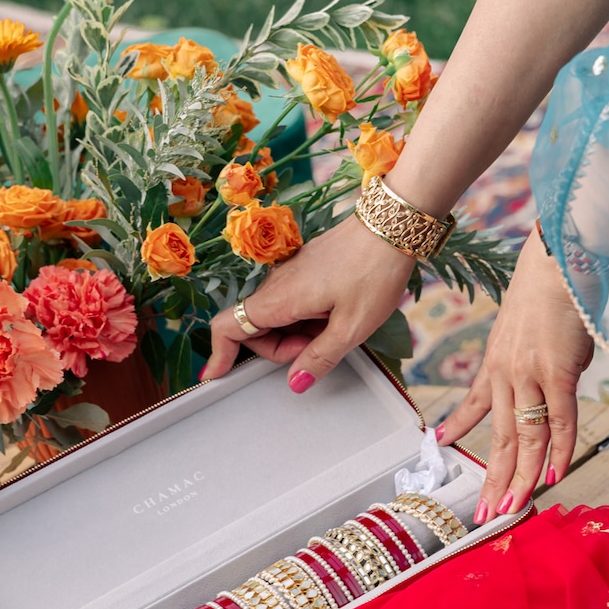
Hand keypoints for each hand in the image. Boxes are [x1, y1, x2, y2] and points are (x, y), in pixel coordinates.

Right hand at [201, 214, 414, 388]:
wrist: (392, 226)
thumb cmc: (374, 271)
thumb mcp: (352, 327)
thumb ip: (320, 358)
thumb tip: (296, 382)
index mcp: (281, 298)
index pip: (229, 327)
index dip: (218, 354)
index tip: (216, 376)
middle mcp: (277, 284)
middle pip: (254, 328)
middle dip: (280, 349)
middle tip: (318, 347)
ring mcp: (290, 274)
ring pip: (276, 317)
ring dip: (297, 334)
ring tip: (336, 327)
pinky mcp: (305, 270)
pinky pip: (293, 302)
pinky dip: (307, 318)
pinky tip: (337, 314)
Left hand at [436, 226, 592, 520]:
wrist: (559, 259)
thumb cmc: (552, 287)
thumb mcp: (528, 327)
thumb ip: (536, 359)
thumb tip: (559, 378)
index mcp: (495, 361)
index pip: (475, 404)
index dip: (460, 427)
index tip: (441, 443)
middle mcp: (507, 374)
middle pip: (498, 437)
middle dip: (492, 479)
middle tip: (485, 513)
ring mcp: (531, 376)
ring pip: (524, 438)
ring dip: (519, 478)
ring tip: (510, 508)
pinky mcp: (558, 374)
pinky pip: (558, 422)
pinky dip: (558, 452)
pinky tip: (553, 475)